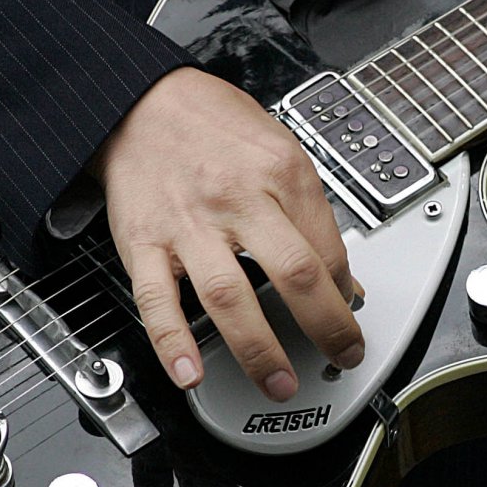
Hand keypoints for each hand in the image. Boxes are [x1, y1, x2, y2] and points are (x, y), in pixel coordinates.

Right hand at [91, 66, 363, 400]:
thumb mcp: (278, 147)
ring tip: (279, 383)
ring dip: (259, 351)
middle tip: (341, 355)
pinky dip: (173, 342)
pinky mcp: (144, 242)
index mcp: (279, 172)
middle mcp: (236, 198)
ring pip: (229, 296)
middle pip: (294, 274)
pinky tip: (189, 372)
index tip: (349, 312)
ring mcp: (188, 224)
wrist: (138, 102)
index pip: (327, 248)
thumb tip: (340, 274)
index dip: (345, 291)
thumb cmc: (211, 125)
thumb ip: (308, 210)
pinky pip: (158, 299)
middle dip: (326, 327)